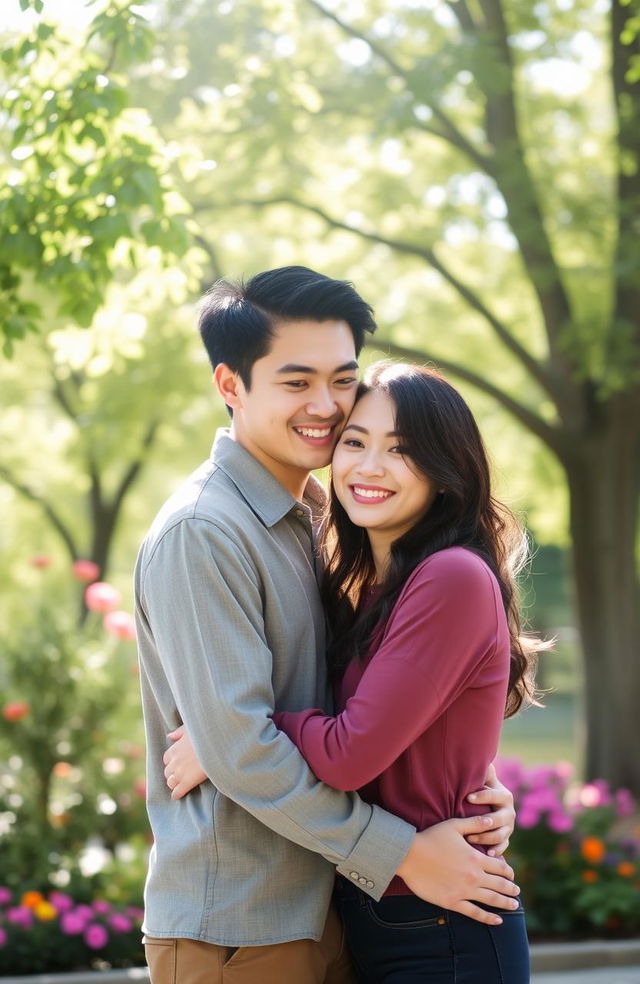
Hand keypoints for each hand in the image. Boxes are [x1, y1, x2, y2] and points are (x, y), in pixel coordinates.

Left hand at [163, 724, 206, 798]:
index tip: (178, 764)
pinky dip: (176, 795)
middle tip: (180, 775)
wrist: (217, 746)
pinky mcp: (187, 782)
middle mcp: (174, 762)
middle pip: (167, 772)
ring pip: (170, 783)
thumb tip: (169, 736)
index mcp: (174, 749)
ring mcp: (180, 773)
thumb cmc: (206, 735)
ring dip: (174, 784)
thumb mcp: (190, 729)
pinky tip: (178, 795)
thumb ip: (178, 733)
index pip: (167, 759)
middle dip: (172, 774)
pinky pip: (177, 792)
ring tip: (180, 785)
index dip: (172, 762)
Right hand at [395, 815, 519, 925]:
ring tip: (514, 906)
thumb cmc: (431, 838)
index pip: (500, 866)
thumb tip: (491, 819)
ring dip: (505, 903)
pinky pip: (475, 913)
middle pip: (499, 884)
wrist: (410, 855)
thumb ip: (474, 823)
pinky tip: (498, 921)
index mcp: (475, 858)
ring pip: (491, 899)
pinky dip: (488, 918)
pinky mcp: (452, 902)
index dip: (508, 871)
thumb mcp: (454, 825)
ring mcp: (464, 891)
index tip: (512, 874)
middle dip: (511, 888)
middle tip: (517, 891)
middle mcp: (473, 876)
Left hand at [466, 763, 514, 855]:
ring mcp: (509, 828)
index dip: (482, 796)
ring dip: (486, 838)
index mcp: (505, 796)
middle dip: (485, 822)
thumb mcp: (484, 780)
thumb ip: (483, 770)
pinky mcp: (505, 840)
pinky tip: (486, 854)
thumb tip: (482, 755)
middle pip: (499, 819)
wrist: (490, 806)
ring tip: (470, 838)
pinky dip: (495, 851)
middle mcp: (510, 812)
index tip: (467, 797)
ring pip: (500, 835)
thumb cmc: (481, 790)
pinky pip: (502, 847)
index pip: (494, 796)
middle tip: (470, 825)